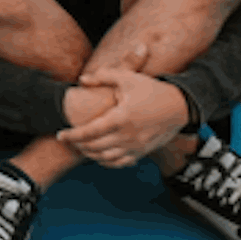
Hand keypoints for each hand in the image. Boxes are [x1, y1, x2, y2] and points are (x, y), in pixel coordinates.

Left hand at [64, 65, 192, 166]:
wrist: (180, 107)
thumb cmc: (152, 90)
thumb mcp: (127, 77)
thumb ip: (103, 76)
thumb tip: (82, 80)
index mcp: (121, 118)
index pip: (90, 132)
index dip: (72, 135)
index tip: (60, 135)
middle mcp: (128, 136)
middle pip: (95, 147)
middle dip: (78, 145)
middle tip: (68, 139)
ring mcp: (136, 147)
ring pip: (107, 158)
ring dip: (90, 155)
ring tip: (80, 146)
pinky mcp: (143, 152)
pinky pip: (121, 163)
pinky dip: (107, 162)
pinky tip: (99, 155)